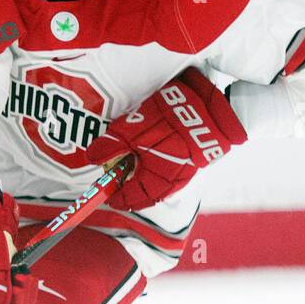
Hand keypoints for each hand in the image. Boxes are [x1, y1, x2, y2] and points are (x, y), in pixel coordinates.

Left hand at [83, 68, 245, 209]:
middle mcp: (173, 180)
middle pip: (149, 197)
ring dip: (147, 188)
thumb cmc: (171, 118)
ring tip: (135, 181)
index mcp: (156, 177)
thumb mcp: (133, 127)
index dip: (119, 197)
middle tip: (120, 193)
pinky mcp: (195, 161)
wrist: (212, 106)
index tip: (108, 197)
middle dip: (133, 196)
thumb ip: (112, 145)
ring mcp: (186, 172)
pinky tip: (155, 168)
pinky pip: (174, 178)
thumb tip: (91, 157)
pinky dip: (160, 178)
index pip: (133, 196)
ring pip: (162, 189)